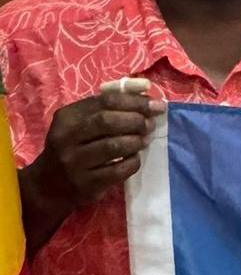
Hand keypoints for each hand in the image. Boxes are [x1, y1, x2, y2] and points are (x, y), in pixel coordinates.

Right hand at [20, 88, 165, 252]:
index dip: (135, 102)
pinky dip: (133, 162)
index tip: (157, 106)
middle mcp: (66, 137)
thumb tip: (146, 90)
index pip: (105, 101)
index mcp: (67, 117)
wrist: (49, 184)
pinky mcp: (86, 183)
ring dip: (136, 141)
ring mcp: (74, 162)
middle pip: (107, 121)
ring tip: (143, 141)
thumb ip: (109, 106)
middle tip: (149, 125)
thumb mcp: (81, 122)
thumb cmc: (74, 146)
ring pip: (113, 146)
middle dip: (136, 121)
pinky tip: (134, 159)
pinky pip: (118, 170)